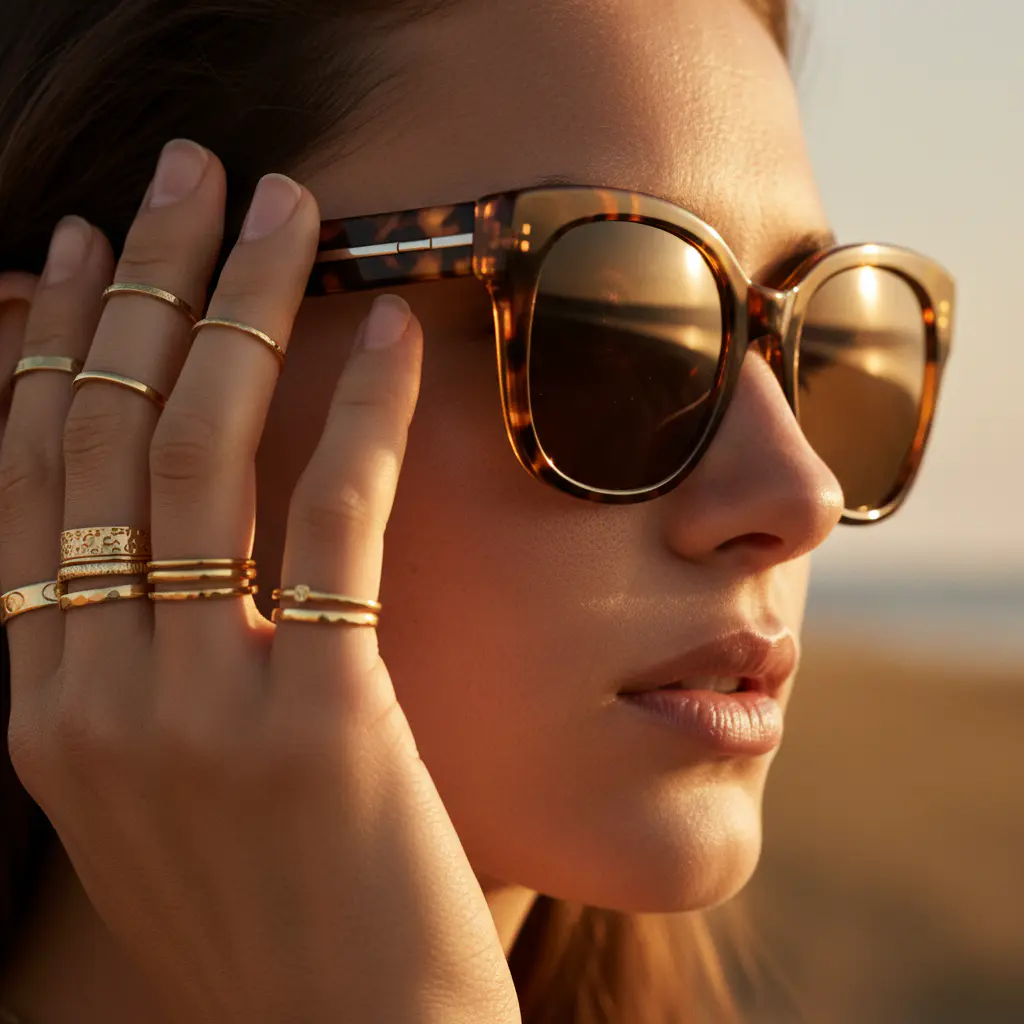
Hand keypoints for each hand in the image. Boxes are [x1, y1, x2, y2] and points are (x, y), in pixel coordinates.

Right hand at [0, 141, 520, 1023]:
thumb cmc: (270, 910)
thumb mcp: (168, 781)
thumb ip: (147, 657)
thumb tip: (178, 525)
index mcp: (42, 704)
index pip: (32, 476)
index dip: (61, 345)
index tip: (99, 245)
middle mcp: (89, 693)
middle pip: (105, 435)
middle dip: (149, 283)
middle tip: (193, 176)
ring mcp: (191, 709)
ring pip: (197, 455)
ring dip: (245, 308)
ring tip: (284, 209)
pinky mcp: (313, 719)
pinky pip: (329, 522)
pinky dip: (357, 414)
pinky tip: (389, 334)